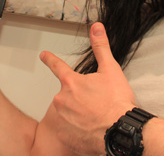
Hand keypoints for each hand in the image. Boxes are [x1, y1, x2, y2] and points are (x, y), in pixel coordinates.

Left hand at [41, 22, 135, 154]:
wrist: (120, 130)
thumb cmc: (116, 102)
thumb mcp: (111, 70)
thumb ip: (101, 47)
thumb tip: (96, 27)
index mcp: (71, 82)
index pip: (57, 66)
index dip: (50, 59)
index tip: (43, 55)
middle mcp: (62, 99)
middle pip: (68, 94)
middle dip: (80, 97)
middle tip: (97, 102)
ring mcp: (62, 119)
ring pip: (68, 112)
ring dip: (79, 113)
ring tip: (97, 117)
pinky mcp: (64, 136)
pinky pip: (69, 130)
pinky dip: (78, 130)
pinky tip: (91, 129)